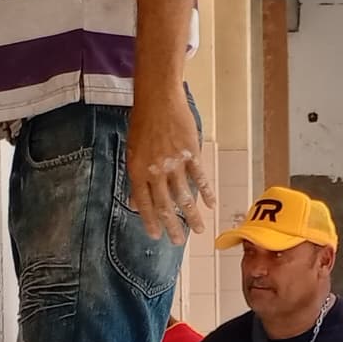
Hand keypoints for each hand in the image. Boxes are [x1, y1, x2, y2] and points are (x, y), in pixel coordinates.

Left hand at [126, 92, 212, 244]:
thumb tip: (135, 201)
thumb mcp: (131, 150)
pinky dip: (206, 192)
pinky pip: (199, 177)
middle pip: (165, 205)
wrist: (159, 98)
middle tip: (179, 243)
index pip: (144, 203)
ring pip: (185, 195)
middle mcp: (156, 170)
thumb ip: (136, 176)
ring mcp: (175, 163)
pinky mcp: (191, 153)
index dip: (150, 221)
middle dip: (173, 226)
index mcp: (138, 170)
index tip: (156, 236)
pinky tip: (210, 205)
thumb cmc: (142, 121)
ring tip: (198, 230)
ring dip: (192, 215)